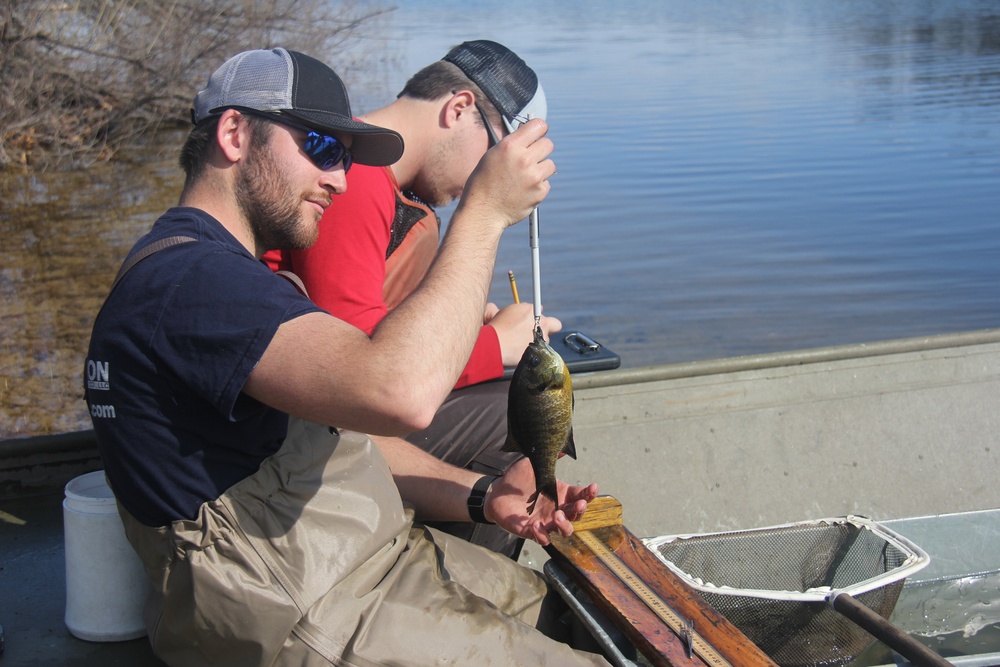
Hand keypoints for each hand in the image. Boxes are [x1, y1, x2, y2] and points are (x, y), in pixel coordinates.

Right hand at [458, 118, 554, 230]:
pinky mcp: (540, 191)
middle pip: (548, 144)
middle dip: (541, 150)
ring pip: (550, 164)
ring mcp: (534, 176)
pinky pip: (546, 182)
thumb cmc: (484, 183)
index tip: (538, 135)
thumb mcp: (492, 156)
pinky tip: (523, 190)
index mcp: (510, 146)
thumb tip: (529, 137)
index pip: (539, 125)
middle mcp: (523, 159)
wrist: (483, 211)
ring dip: (540, 169)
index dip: (539, 130)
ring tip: (524, 178)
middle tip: (531, 159)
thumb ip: (512, 145)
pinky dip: (538, 186)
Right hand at [484, 302, 562, 365]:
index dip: (534, 316)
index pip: (539, 309)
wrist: (494, 344)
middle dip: (550, 326)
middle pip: (555, 324)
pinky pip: (540, 352)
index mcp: (531, 310)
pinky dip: (533, 352)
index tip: (529, 321)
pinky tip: (522, 352)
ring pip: (546, 340)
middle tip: (540, 332)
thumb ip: (515, 311)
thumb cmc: (496, 327)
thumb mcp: (503, 311)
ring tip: (523, 346)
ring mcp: (541, 338)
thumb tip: (509, 310)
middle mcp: (540, 322)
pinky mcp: (540, 351)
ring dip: (538, 342)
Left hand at [484, 457, 598, 546]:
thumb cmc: (517, 478)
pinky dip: (542, 535)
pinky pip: (543, 539)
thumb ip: (548, 458)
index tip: (593, 486)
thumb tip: (563, 446)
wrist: (497, 492)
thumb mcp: (533, 464)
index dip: (589, 493)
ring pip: (565, 530)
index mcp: (561, 493)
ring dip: (565, 525)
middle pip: (577, 514)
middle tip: (579, 504)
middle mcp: (557, 509)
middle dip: (580, 510)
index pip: (581, 495)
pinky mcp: (532, 531)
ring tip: (557, 515)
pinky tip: (536, 525)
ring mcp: (546, 522)